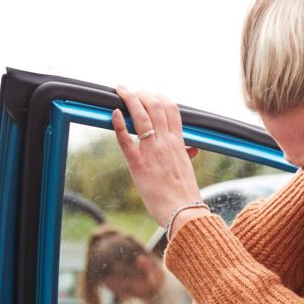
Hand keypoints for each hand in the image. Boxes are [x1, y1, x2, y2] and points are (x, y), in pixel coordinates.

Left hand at [112, 86, 202, 227]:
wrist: (184, 213)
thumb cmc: (185, 195)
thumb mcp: (188, 170)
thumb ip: (186, 155)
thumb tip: (190, 149)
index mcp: (179, 144)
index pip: (172, 110)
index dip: (160, 97)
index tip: (150, 94)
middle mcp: (167, 144)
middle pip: (155, 107)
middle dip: (142, 94)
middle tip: (130, 90)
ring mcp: (152, 153)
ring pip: (141, 117)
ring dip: (129, 99)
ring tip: (120, 90)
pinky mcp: (138, 165)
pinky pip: (127, 140)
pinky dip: (120, 125)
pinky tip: (114, 113)